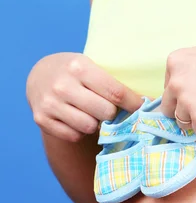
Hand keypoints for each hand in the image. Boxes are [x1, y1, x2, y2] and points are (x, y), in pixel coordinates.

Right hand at [26, 52, 142, 141]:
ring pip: (89, 127)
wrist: (39, 76)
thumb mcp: (90, 67)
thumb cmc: (75, 73)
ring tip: (91, 114)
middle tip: (108, 110)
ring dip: (95, 124)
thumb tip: (149, 103)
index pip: (115, 93)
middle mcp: (62, 85)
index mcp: (79, 67)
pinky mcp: (42, 119)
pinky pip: (74, 136)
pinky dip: (79, 132)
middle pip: (105, 113)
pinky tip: (76, 120)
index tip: (144, 110)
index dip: (133, 104)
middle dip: (111, 114)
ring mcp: (50, 103)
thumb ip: (112, 84)